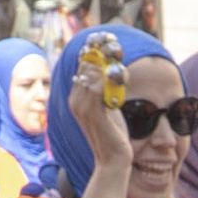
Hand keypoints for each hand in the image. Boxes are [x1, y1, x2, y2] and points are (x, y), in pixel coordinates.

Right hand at [74, 52, 132, 182]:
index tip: (107, 38)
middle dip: (100, 51)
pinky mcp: (94, 113)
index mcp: (76, 97)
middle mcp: (76, 100)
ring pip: (91, 72)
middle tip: (114, 42)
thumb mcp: (108, 106)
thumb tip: (112, 69)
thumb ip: (107, 89)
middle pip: (85, 64)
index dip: (93, 49)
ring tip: (120, 60)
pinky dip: (110, 78)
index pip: (81, 64)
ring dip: (108, 63)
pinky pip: (99, 87)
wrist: (113, 159)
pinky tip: (122, 75)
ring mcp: (83, 107)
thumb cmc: (113, 133)